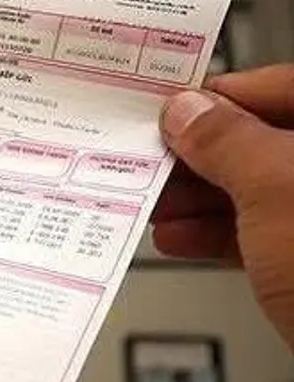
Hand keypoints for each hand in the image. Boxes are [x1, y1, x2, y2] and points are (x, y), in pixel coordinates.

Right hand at [154, 63, 293, 349]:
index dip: (223, 96)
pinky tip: (180, 239)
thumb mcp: (276, 189)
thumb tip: (191, 113)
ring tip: (155, 206)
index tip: (172, 109)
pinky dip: (217, 236)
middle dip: (202, 156)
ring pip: (259, 191)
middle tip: (154, 162)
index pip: (285, 88)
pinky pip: (262, 235)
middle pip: (266, 142)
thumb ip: (227, 142)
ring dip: (199, 200)